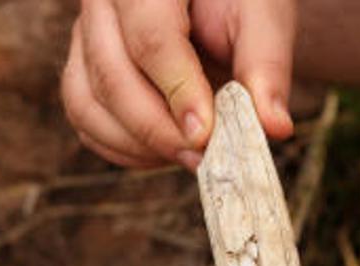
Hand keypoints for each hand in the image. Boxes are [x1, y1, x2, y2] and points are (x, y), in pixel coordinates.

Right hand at [61, 0, 295, 168]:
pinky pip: (87, 120)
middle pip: (112, 77)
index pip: (151, 38)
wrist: (220, 1)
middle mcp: (103, 4)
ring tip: (191, 156)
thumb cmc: (240, 1)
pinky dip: (123, 149)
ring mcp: (86, 37)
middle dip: (159, 131)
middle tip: (204, 157)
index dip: (178, 92)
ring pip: (87, 104)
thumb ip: (266, 66)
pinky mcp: (85, 70)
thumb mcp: (263, 18)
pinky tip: (167, 153)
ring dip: (139, 145)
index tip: (206, 135)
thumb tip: (274, 127)